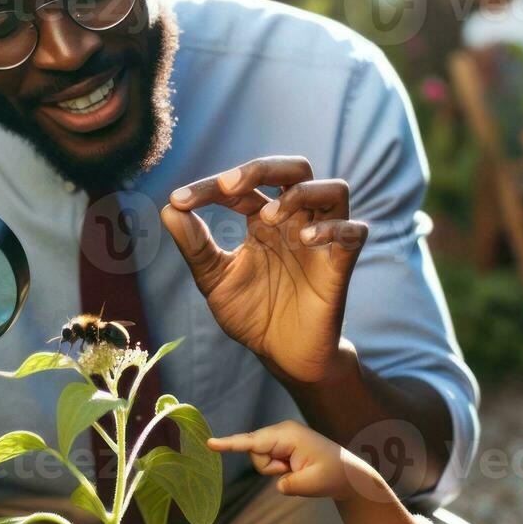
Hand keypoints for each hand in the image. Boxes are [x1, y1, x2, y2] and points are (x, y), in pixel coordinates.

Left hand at [161, 156, 367, 387]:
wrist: (281, 355)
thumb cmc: (251, 313)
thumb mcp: (214, 279)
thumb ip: (195, 246)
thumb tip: (168, 210)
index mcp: (263, 219)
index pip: (242, 186)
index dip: (208, 187)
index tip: (178, 201)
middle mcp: (295, 221)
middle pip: (295, 169)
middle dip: (262, 168)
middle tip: (228, 185)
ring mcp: (321, 240)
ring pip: (333, 190)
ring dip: (299, 193)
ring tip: (266, 217)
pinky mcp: (341, 264)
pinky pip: (354, 231)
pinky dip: (331, 228)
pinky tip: (304, 238)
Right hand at [208, 420, 389, 501]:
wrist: (348, 472)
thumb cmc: (335, 474)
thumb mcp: (314, 484)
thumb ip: (291, 485)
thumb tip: (279, 484)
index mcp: (288, 435)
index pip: (252, 442)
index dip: (229, 444)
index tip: (209, 443)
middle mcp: (281, 431)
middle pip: (254, 452)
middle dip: (269, 468)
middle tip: (293, 472)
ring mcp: (281, 436)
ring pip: (259, 458)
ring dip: (274, 470)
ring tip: (297, 470)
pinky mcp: (281, 443)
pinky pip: (267, 459)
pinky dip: (277, 468)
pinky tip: (295, 468)